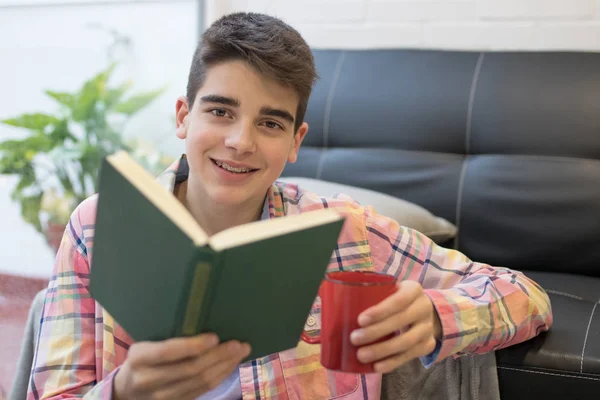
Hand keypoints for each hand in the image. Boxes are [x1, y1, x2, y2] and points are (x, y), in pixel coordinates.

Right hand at [113, 334, 250, 399]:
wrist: (127, 391)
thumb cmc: (141, 358)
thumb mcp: (143, 344)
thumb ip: (165, 337)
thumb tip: (203, 316)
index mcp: (139, 357)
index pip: (168, 351)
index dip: (193, 345)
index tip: (214, 337)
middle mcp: (148, 379)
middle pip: (190, 368)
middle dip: (218, 355)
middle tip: (238, 343)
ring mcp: (162, 396)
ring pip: (200, 382)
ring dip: (224, 366)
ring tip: (240, 352)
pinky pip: (202, 391)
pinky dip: (220, 376)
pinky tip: (230, 365)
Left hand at [349, 280, 441, 372]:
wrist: (424, 312)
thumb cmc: (396, 299)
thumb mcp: (390, 290)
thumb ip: (371, 290)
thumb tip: (335, 294)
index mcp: (413, 290)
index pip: (398, 300)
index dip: (380, 311)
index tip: (360, 320)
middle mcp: (424, 307)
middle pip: (400, 321)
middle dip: (376, 332)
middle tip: (354, 339)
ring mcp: (428, 328)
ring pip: (406, 342)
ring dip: (382, 350)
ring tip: (361, 355)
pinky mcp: (427, 345)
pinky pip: (409, 356)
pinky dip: (392, 363)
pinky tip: (376, 366)